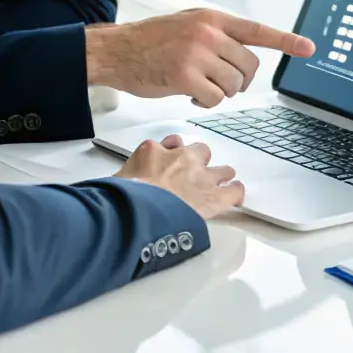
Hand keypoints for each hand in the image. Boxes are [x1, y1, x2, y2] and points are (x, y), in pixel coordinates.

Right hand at [85, 9, 314, 107]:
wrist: (117, 51)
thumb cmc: (149, 42)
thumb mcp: (186, 24)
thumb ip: (214, 33)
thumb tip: (243, 52)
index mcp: (211, 18)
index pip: (257, 30)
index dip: (286, 41)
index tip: (309, 48)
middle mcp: (208, 32)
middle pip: (249, 67)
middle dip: (238, 81)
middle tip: (217, 82)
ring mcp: (197, 53)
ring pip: (233, 85)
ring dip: (220, 93)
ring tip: (199, 86)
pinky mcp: (185, 75)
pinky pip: (215, 98)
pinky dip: (205, 102)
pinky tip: (189, 95)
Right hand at [114, 133, 242, 219]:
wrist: (139, 210)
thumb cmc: (123, 196)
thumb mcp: (118, 177)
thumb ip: (128, 174)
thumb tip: (122, 184)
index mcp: (154, 150)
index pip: (170, 143)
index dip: (173, 151)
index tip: (172, 158)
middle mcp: (181, 158)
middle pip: (200, 151)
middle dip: (199, 161)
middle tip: (193, 175)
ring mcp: (200, 176)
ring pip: (222, 170)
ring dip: (220, 176)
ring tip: (219, 184)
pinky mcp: (214, 196)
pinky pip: (233, 191)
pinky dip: (234, 193)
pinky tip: (235, 194)